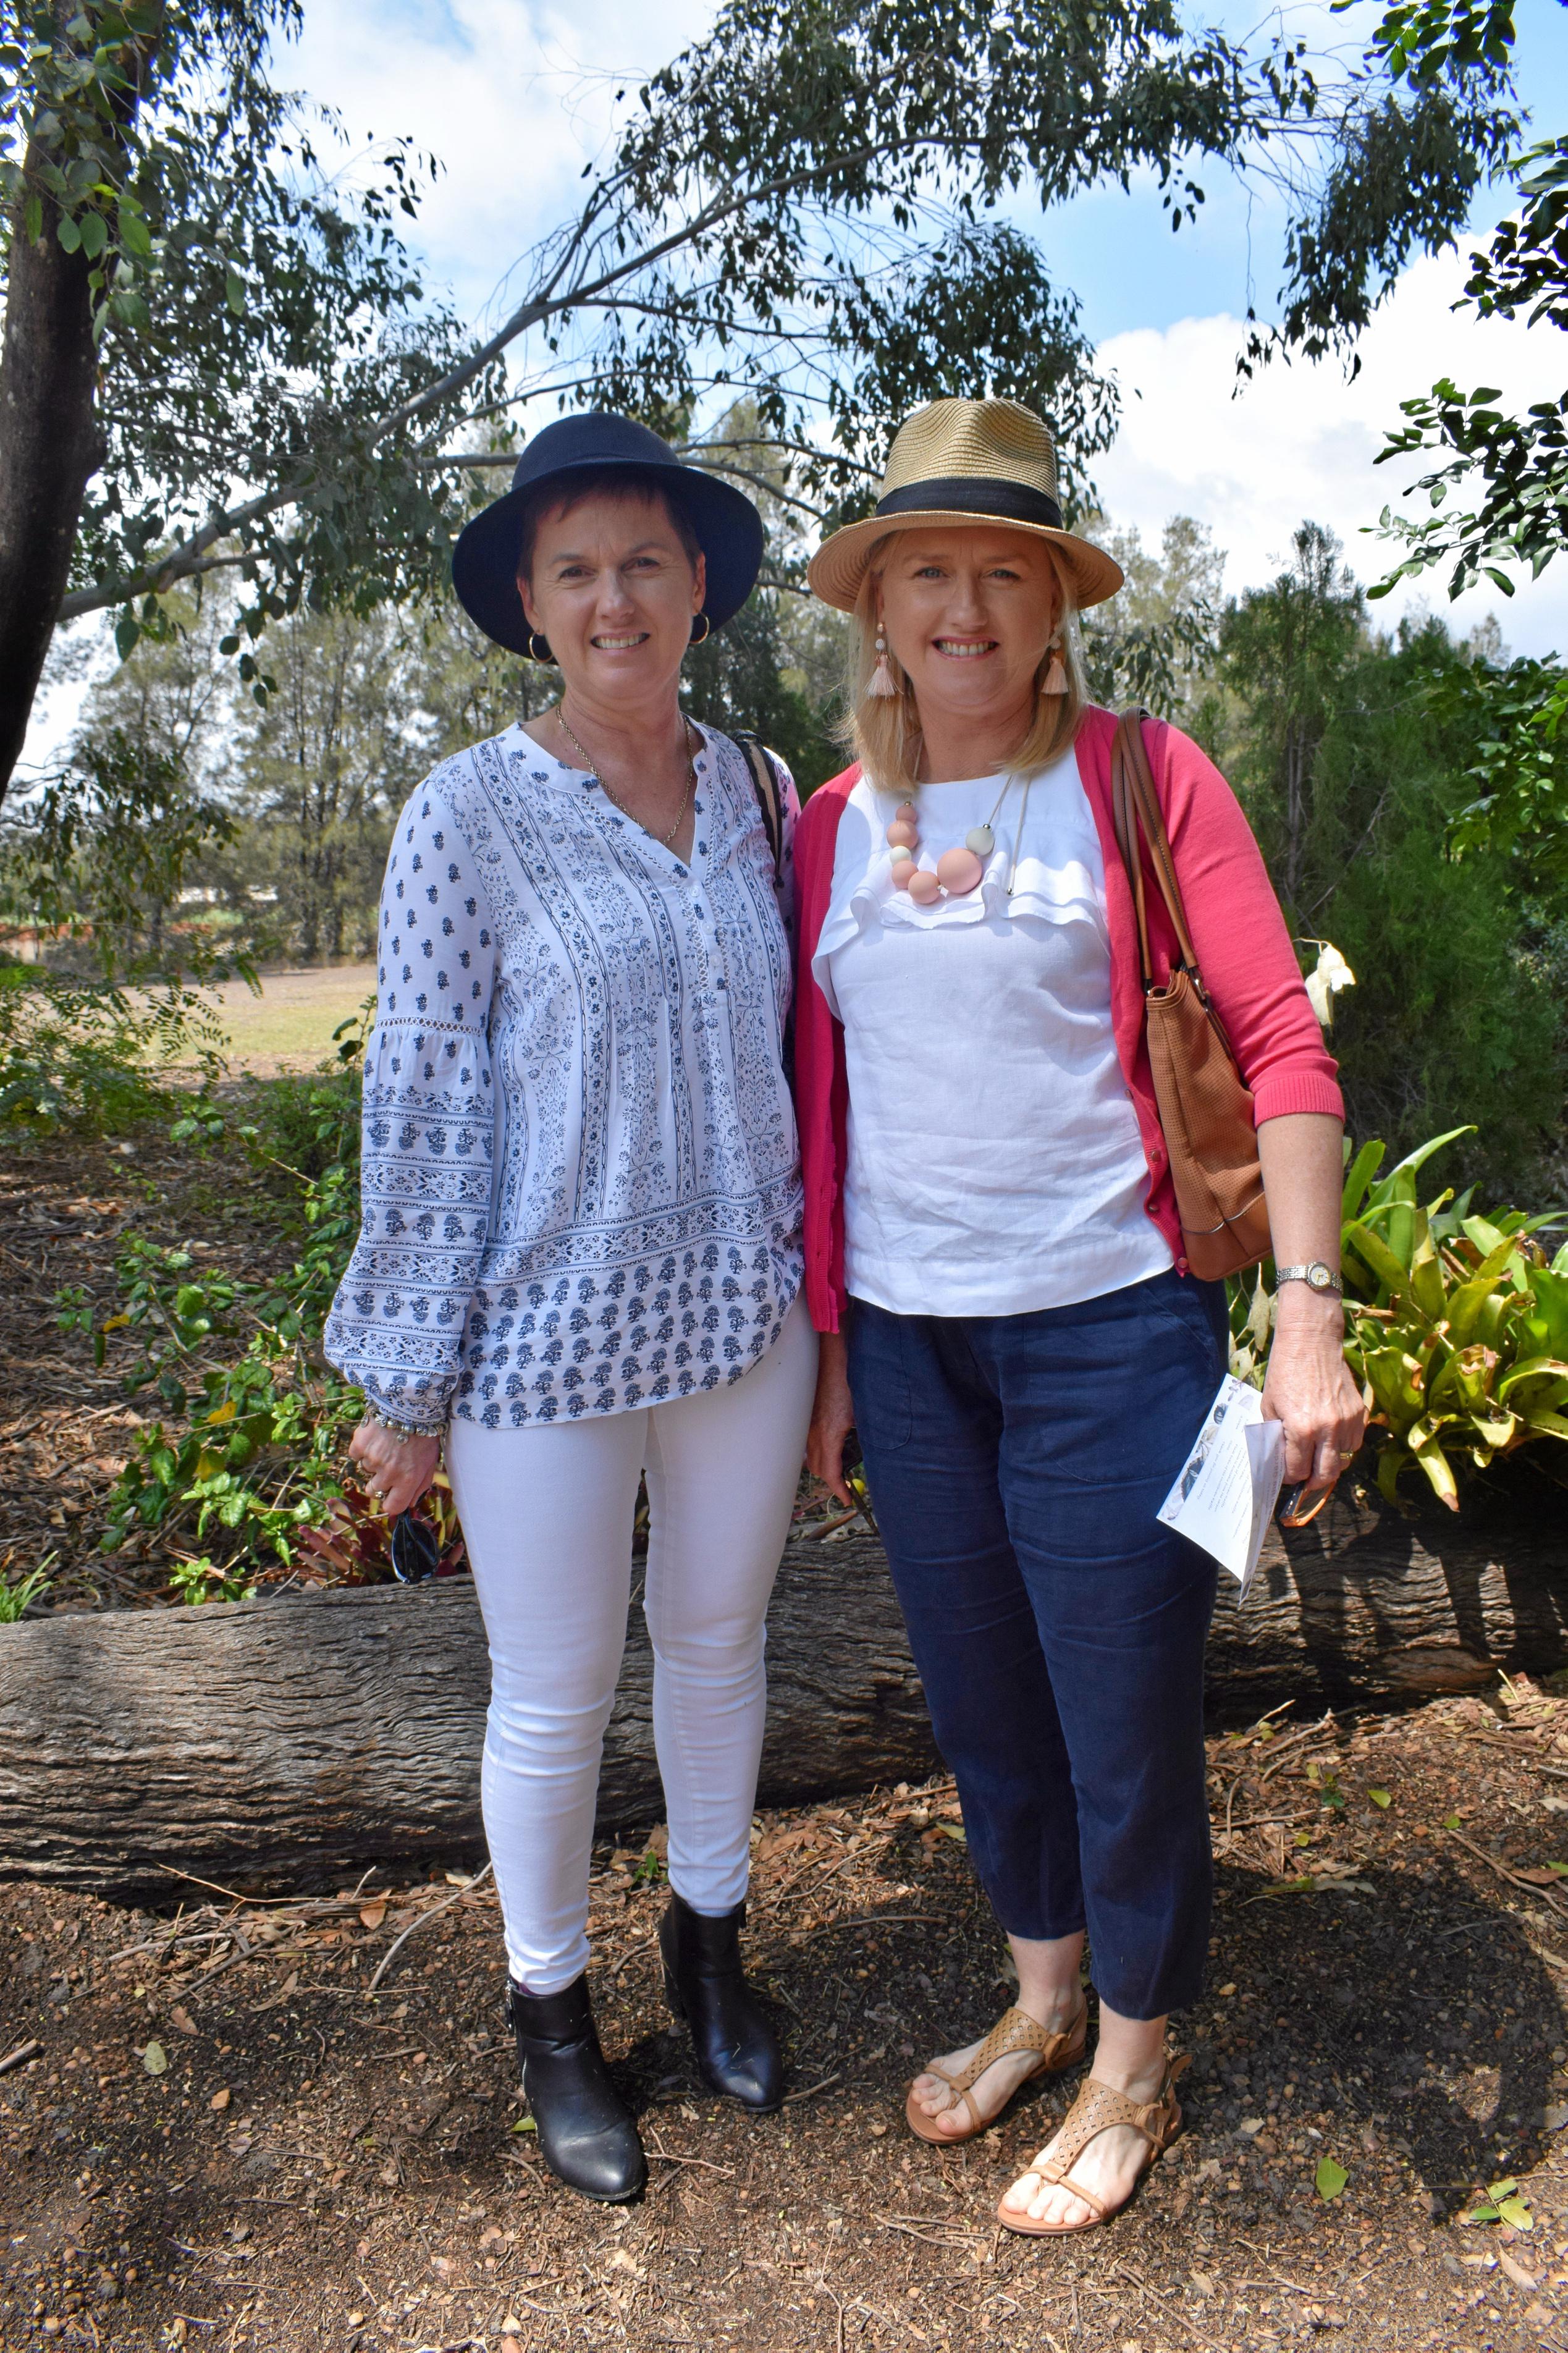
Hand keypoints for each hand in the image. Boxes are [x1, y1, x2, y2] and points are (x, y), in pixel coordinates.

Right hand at [347, 1418, 441, 1518]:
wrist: (410, 1403)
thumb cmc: (424, 1434)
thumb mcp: (431, 1461)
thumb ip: (421, 1485)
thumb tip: (411, 1503)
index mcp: (408, 1479)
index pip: (393, 1507)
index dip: (390, 1503)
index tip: (390, 1496)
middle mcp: (389, 1473)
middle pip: (374, 1491)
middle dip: (379, 1482)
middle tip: (388, 1465)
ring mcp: (372, 1459)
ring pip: (366, 1470)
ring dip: (373, 1461)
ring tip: (386, 1444)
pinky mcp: (359, 1445)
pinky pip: (356, 1455)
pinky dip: (363, 1448)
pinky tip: (375, 1437)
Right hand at [806, 1330, 856, 1507]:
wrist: (833, 1355)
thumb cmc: (850, 1380)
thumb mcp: (865, 1410)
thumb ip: (869, 1434)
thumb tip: (880, 1452)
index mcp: (831, 1433)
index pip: (831, 1472)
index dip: (839, 1489)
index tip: (848, 1500)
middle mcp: (815, 1431)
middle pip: (818, 1468)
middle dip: (831, 1481)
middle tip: (846, 1488)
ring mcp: (809, 1423)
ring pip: (810, 1456)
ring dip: (823, 1467)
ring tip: (838, 1471)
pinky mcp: (809, 1415)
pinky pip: (809, 1443)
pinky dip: (818, 1453)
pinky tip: (829, 1448)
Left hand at [1261, 1291, 1365, 1494]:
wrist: (1311, 1341)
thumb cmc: (1285, 1371)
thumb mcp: (1270, 1405)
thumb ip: (1277, 1435)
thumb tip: (1281, 1459)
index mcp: (1300, 1428)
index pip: (1297, 1471)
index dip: (1290, 1476)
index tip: (1286, 1473)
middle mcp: (1327, 1429)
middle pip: (1325, 1476)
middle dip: (1312, 1482)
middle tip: (1304, 1478)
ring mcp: (1347, 1421)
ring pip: (1343, 1460)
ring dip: (1329, 1461)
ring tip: (1317, 1451)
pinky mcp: (1360, 1412)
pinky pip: (1355, 1442)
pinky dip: (1343, 1445)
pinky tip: (1330, 1435)